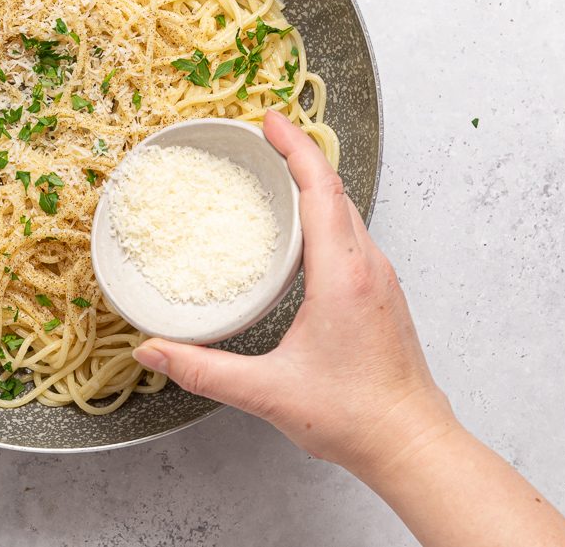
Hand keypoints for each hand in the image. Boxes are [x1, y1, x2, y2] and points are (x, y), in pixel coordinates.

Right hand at [133, 110, 455, 475]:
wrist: (412, 444)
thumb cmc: (354, 417)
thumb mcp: (268, 391)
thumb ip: (203, 369)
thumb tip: (152, 349)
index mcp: (343, 276)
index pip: (321, 191)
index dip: (294, 149)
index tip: (270, 120)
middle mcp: (369, 268)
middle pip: (336, 191)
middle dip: (300, 155)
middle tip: (263, 137)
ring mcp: (381, 280)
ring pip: (348, 212)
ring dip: (315, 183)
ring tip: (277, 171)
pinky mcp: (381, 295)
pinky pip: (352, 235)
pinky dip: (326, 213)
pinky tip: (302, 228)